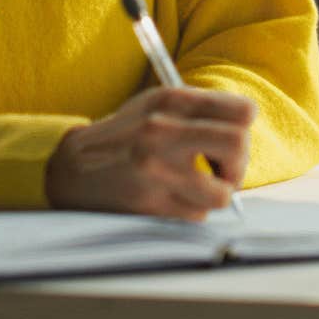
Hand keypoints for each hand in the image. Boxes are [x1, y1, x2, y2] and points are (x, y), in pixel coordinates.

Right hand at [44, 86, 254, 220]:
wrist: (72, 170)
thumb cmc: (125, 137)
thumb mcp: (156, 106)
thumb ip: (199, 110)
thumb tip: (246, 124)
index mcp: (171, 103)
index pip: (241, 111)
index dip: (245, 126)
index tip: (235, 136)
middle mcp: (164, 133)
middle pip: (238, 146)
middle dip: (238, 165)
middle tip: (224, 171)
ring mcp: (158, 171)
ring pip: (222, 193)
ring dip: (215, 196)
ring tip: (196, 188)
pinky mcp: (151, 205)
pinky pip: (197, 216)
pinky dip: (192, 212)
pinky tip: (172, 200)